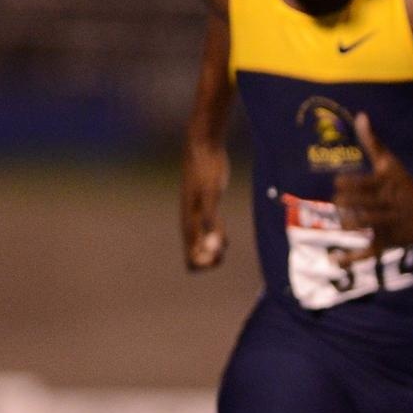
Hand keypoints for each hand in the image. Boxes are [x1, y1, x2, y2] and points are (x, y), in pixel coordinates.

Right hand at [182, 143, 227, 271]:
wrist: (202, 147)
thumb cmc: (206, 170)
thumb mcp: (211, 197)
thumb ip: (212, 221)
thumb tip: (214, 246)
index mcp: (188, 225)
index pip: (191, 261)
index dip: (206, 265)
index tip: (219, 254)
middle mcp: (189, 223)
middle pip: (195, 255)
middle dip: (210, 259)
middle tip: (223, 249)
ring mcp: (195, 215)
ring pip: (200, 244)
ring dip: (213, 249)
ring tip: (224, 241)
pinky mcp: (203, 205)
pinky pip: (206, 230)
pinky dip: (216, 236)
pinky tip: (223, 231)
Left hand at [332, 114, 412, 256]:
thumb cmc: (405, 184)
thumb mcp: (390, 162)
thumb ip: (372, 141)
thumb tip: (360, 115)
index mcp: (384, 185)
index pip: (362, 184)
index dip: (347, 183)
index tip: (338, 182)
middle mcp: (385, 205)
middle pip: (360, 205)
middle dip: (345, 203)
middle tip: (338, 202)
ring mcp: (386, 225)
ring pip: (363, 226)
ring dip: (348, 224)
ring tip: (341, 221)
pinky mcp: (386, 243)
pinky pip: (367, 253)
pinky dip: (351, 258)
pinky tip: (334, 259)